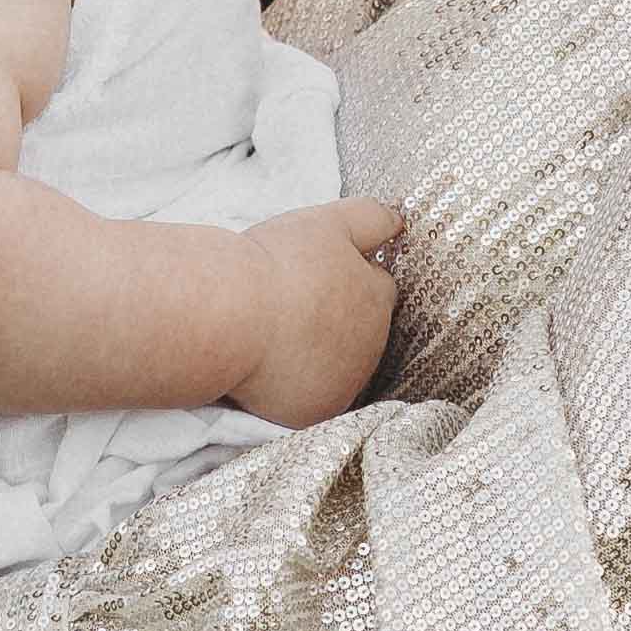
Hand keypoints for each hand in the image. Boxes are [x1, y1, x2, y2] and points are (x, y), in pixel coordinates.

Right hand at [225, 195, 405, 424]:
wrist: (232, 316)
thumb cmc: (276, 265)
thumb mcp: (328, 222)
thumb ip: (371, 217)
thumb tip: (399, 223)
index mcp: (378, 298)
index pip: (378, 286)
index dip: (348, 277)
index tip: (314, 276)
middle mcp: (372, 345)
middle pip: (362, 330)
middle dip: (337, 319)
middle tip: (293, 305)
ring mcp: (345, 383)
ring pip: (339, 366)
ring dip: (320, 353)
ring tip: (278, 335)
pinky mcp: (315, 412)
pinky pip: (312, 398)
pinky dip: (296, 385)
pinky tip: (272, 366)